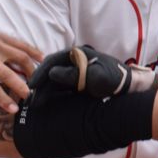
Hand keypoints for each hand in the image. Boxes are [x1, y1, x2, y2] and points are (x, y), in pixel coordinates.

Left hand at [0, 22, 41, 120]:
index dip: (4, 100)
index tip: (15, 109)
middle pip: (8, 73)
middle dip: (22, 86)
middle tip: (30, 96)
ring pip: (19, 56)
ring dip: (30, 69)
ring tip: (36, 79)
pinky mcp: (0, 36)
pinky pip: (20, 43)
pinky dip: (33, 51)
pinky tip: (42, 59)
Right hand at [30, 45, 155, 96]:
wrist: (129, 87)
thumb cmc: (114, 80)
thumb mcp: (95, 78)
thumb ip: (73, 76)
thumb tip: (52, 73)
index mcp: (77, 54)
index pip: (53, 61)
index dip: (40, 73)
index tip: (32, 86)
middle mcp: (74, 60)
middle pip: (51, 71)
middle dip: (40, 84)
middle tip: (28, 97)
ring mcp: (76, 70)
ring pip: (54, 80)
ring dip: (45, 91)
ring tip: (34, 104)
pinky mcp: (78, 81)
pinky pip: (61, 86)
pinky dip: (53, 94)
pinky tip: (45, 103)